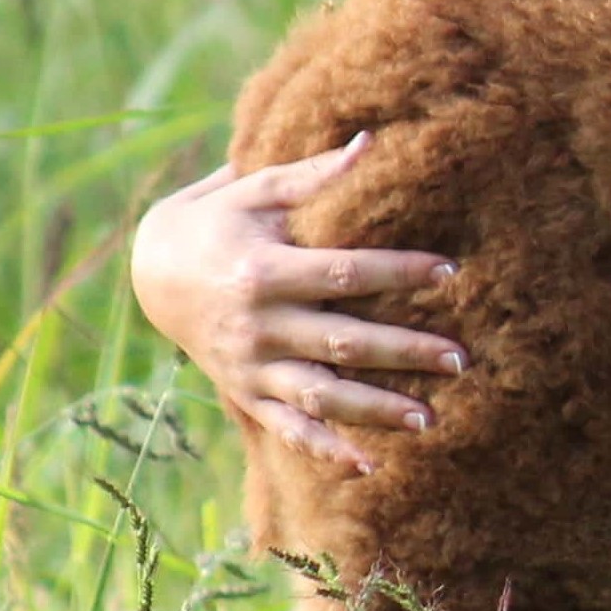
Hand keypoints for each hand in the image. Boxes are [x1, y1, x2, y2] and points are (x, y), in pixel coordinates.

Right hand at [130, 133, 463, 473]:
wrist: (149, 271)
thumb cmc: (217, 220)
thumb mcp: (254, 189)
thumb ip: (311, 175)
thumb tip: (370, 143)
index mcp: (264, 271)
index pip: (344, 274)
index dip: (399, 272)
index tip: (451, 271)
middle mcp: (258, 325)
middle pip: (343, 343)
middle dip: (403, 352)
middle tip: (460, 359)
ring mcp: (251, 366)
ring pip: (320, 396)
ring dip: (374, 411)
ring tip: (429, 420)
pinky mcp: (245, 391)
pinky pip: (287, 428)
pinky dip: (323, 451)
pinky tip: (367, 467)